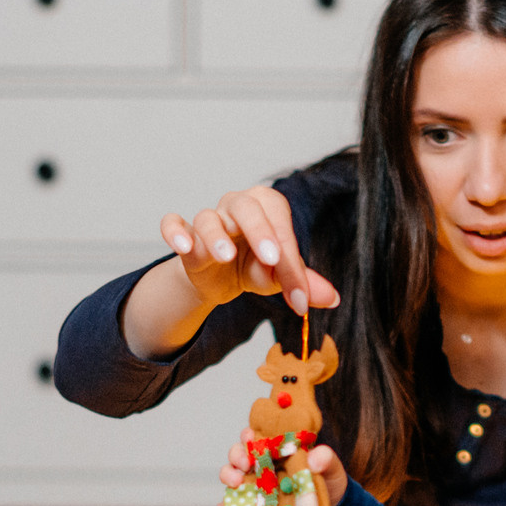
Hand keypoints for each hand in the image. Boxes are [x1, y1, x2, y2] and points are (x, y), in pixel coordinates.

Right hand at [160, 185, 341, 317]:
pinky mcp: (184, 234)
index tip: (298, 296)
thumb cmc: (255, 267)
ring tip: (224, 256)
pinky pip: (173, 223)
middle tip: (272, 259)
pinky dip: (175, 232)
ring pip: (208, 217)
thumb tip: (332, 298)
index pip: (281, 226)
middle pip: (247, 207)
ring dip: (216, 235)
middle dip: (260, 231)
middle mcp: (238, 206)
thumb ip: (302, 283)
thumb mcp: (280, 277)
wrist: (222, 280)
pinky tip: (183, 246)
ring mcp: (209, 218)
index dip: (291, 260)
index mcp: (268, 208)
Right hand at [215, 439, 350, 505]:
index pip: (257, 436)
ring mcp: (254, 487)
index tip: (250, 437)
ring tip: (235, 483)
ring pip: (231, 476)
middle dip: (237, 455)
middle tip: (244, 463)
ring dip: (229, 476)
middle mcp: (261, 465)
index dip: (249, 435)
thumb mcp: (332, 469)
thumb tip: (316, 456)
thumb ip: (327, 459)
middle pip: (239, 454)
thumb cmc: (328, 483)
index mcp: (277, 450)